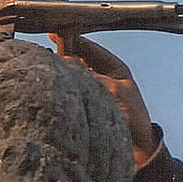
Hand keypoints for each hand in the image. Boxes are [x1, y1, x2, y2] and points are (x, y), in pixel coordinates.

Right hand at [49, 34, 157, 166]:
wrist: (139, 150)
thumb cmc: (134, 119)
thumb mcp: (114, 89)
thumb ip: (90, 74)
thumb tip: (66, 60)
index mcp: (114, 68)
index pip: (89, 47)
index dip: (72, 38)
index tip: (53, 31)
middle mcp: (103, 78)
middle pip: (77, 61)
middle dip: (61, 55)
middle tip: (43, 51)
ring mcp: (94, 92)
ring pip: (73, 77)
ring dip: (61, 73)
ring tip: (43, 67)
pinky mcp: (87, 108)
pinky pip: (71, 94)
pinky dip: (61, 90)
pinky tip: (49, 88)